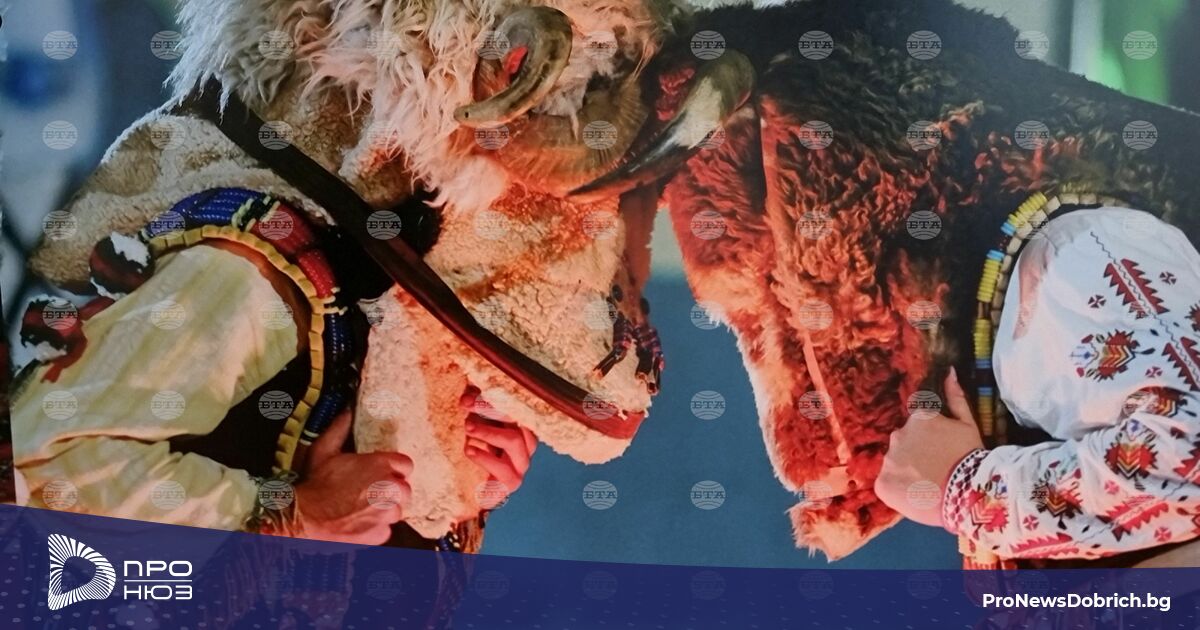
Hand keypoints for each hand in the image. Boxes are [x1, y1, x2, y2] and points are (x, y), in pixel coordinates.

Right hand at [278, 408, 412, 543]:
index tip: (382, 475)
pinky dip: (375, 528)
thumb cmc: (315, 484)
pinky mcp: (380, 534)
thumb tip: (347, 410)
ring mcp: (387, 514)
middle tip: (369, 493)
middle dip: (391, 491)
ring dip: (383, 510)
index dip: (393, 471)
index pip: (406, 465)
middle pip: (404, 490)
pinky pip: (385, 530)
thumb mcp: (325, 450)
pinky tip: (357, 523)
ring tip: (361, 509)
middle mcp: (390, 489)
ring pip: (396, 511)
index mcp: (382, 466)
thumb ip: (340, 429)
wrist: (303, 518)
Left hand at [460, 387, 537, 503]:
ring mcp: (522, 464)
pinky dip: (486, 458)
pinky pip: (505, 471)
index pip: (516, 407)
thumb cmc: (479, 451)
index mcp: (521, 428)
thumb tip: (467, 396)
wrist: (473, 490)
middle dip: (491, 410)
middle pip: (518, 419)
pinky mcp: (512, 482)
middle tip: (467, 406)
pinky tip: (470, 450)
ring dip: (490, 432)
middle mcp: (526, 444)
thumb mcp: (476, 426)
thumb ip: (474, 409)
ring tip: (468, 428)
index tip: (470, 396)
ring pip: (515, 441)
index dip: (494, 399)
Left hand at [875, 368, 983, 527]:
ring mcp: (888, 460)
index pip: (915, 424)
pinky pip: (887, 483)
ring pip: (894, 463)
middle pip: (903, 443)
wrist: (967, 497)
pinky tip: (916, 494)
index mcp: (917, 419)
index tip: (937, 449)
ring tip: (927, 485)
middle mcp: (897, 435)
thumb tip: (950, 371)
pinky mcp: (882, 484)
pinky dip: (898, 488)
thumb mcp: (968, 424)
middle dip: (915, 453)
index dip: (926, 437)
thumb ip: (955, 397)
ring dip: (906, 470)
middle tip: (935, 469)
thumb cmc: (970, 458)